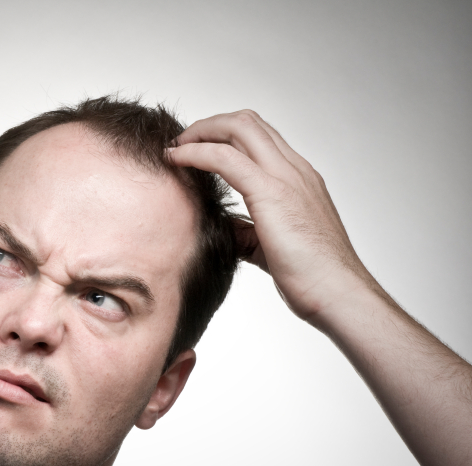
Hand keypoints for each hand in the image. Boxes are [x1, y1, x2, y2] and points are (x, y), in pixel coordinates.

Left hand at [167, 110, 376, 326]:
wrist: (339, 295)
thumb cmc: (312, 278)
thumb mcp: (271, 246)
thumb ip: (247, 232)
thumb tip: (223, 228)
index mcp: (299, 179)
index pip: (260, 138)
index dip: (225, 136)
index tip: (196, 150)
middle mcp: (295, 170)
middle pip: (248, 122)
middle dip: (209, 125)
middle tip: (181, 143)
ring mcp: (287, 177)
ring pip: (239, 127)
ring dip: (200, 132)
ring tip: (175, 148)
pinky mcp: (272, 193)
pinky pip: (225, 158)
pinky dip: (195, 153)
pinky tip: (175, 160)